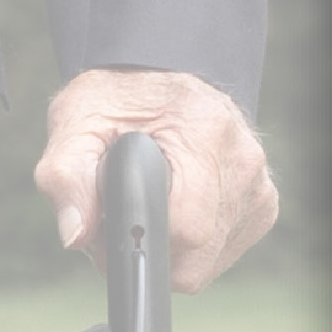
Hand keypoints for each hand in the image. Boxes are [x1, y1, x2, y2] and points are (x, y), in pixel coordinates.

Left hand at [38, 70, 282, 286]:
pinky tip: (177, 210)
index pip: (187, 228)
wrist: (160, 72)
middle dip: (154, 253)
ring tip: (151, 206)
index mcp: (205, 134)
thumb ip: (67, 177)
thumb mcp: (76, 123)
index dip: (141, 244)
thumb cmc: (118, 98)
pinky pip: (226, 250)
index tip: (114, 231)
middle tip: (124, 219)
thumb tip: (77, 234)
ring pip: (212, 260)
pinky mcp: (265, 203)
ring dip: (173, 250)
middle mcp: (244, 160)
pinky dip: (196, 245)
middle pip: (199, 255)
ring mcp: (260, 184)